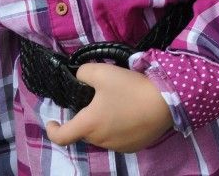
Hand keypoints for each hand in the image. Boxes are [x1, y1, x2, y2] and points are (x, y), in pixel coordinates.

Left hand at [45, 63, 172, 152]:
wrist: (166, 102)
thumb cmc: (131, 88)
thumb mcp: (103, 72)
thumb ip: (84, 73)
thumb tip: (80, 76)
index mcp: (89, 125)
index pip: (61, 137)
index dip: (53, 130)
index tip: (53, 121)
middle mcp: (100, 140)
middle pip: (85, 132)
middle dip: (86, 119)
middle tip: (98, 100)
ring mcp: (118, 146)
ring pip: (103, 135)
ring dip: (103, 124)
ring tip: (118, 106)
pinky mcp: (134, 147)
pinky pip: (119, 138)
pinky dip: (119, 129)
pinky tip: (131, 115)